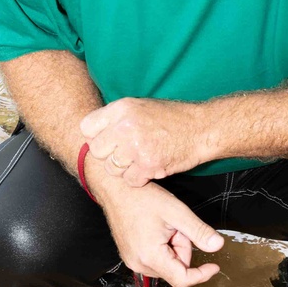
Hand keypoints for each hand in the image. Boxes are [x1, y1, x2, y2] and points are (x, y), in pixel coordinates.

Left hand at [81, 97, 210, 185]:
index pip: (86, 127)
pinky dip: (138, 178)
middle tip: (125, 154)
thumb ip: (116, 118)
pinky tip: (149, 167)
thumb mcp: (140, 107)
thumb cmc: (172, 118)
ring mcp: (136, 147)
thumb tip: (92, 133)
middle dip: (108, 155)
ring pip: (112, 168)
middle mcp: (125, 126)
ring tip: (139, 160)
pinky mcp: (148, 165)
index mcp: (122, 108)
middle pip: (97, 151)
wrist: (200, 129)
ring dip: (123, 169)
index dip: (95, 137)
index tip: (107, 141)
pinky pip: (129, 180)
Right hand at [98, 180, 223, 286]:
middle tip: (175, 227)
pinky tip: (156, 230)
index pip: (182, 280)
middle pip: (175, 269)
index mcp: (150, 256)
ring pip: (167, 264)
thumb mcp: (177, 212)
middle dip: (182, 249)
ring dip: (172, 248)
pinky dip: (162, 247)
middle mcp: (139, 263)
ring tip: (163, 226)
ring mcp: (133, 261)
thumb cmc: (140, 197)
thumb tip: (217, 245)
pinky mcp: (131, 257)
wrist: (116, 189)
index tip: (213, 267)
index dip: (201, 275)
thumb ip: (199, 231)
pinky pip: (155, 259)